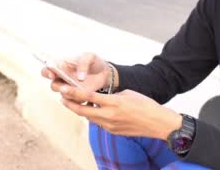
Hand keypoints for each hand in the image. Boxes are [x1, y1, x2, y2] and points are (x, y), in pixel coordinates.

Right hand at [41, 52, 109, 94]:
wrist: (104, 72)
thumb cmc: (94, 62)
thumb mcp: (90, 57)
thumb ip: (84, 63)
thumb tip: (80, 77)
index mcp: (62, 66)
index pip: (47, 70)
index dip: (47, 73)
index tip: (53, 75)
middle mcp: (63, 78)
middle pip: (53, 86)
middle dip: (58, 87)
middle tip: (66, 87)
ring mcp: (69, 88)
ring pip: (64, 95)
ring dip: (71, 94)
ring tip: (81, 90)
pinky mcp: (77, 96)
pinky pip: (73, 102)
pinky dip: (78, 100)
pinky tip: (86, 96)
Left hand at [59, 86, 182, 140]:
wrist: (157, 123)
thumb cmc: (145, 105)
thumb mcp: (127, 93)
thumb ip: (111, 96)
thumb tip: (101, 98)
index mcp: (114, 102)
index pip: (88, 96)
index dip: (73, 92)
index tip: (64, 87)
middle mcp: (109, 115)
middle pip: (82, 111)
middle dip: (70, 103)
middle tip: (62, 96)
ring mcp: (110, 125)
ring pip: (89, 117)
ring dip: (80, 110)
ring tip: (72, 102)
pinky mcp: (112, 131)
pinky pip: (98, 122)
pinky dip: (92, 116)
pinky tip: (91, 110)